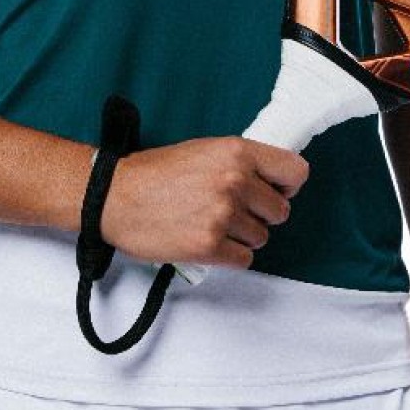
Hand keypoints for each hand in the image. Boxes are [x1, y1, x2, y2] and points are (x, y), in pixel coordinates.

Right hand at [98, 136, 308, 268]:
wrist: (115, 196)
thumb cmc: (154, 172)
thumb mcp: (204, 150)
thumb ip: (241, 162)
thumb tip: (272, 180)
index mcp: (237, 152)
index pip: (295, 172)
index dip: (286, 185)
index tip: (275, 190)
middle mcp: (235, 181)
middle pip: (280, 211)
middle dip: (259, 214)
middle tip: (232, 210)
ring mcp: (224, 215)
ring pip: (261, 237)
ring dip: (241, 235)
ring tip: (212, 223)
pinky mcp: (210, 246)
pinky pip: (244, 258)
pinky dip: (229, 255)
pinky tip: (208, 240)